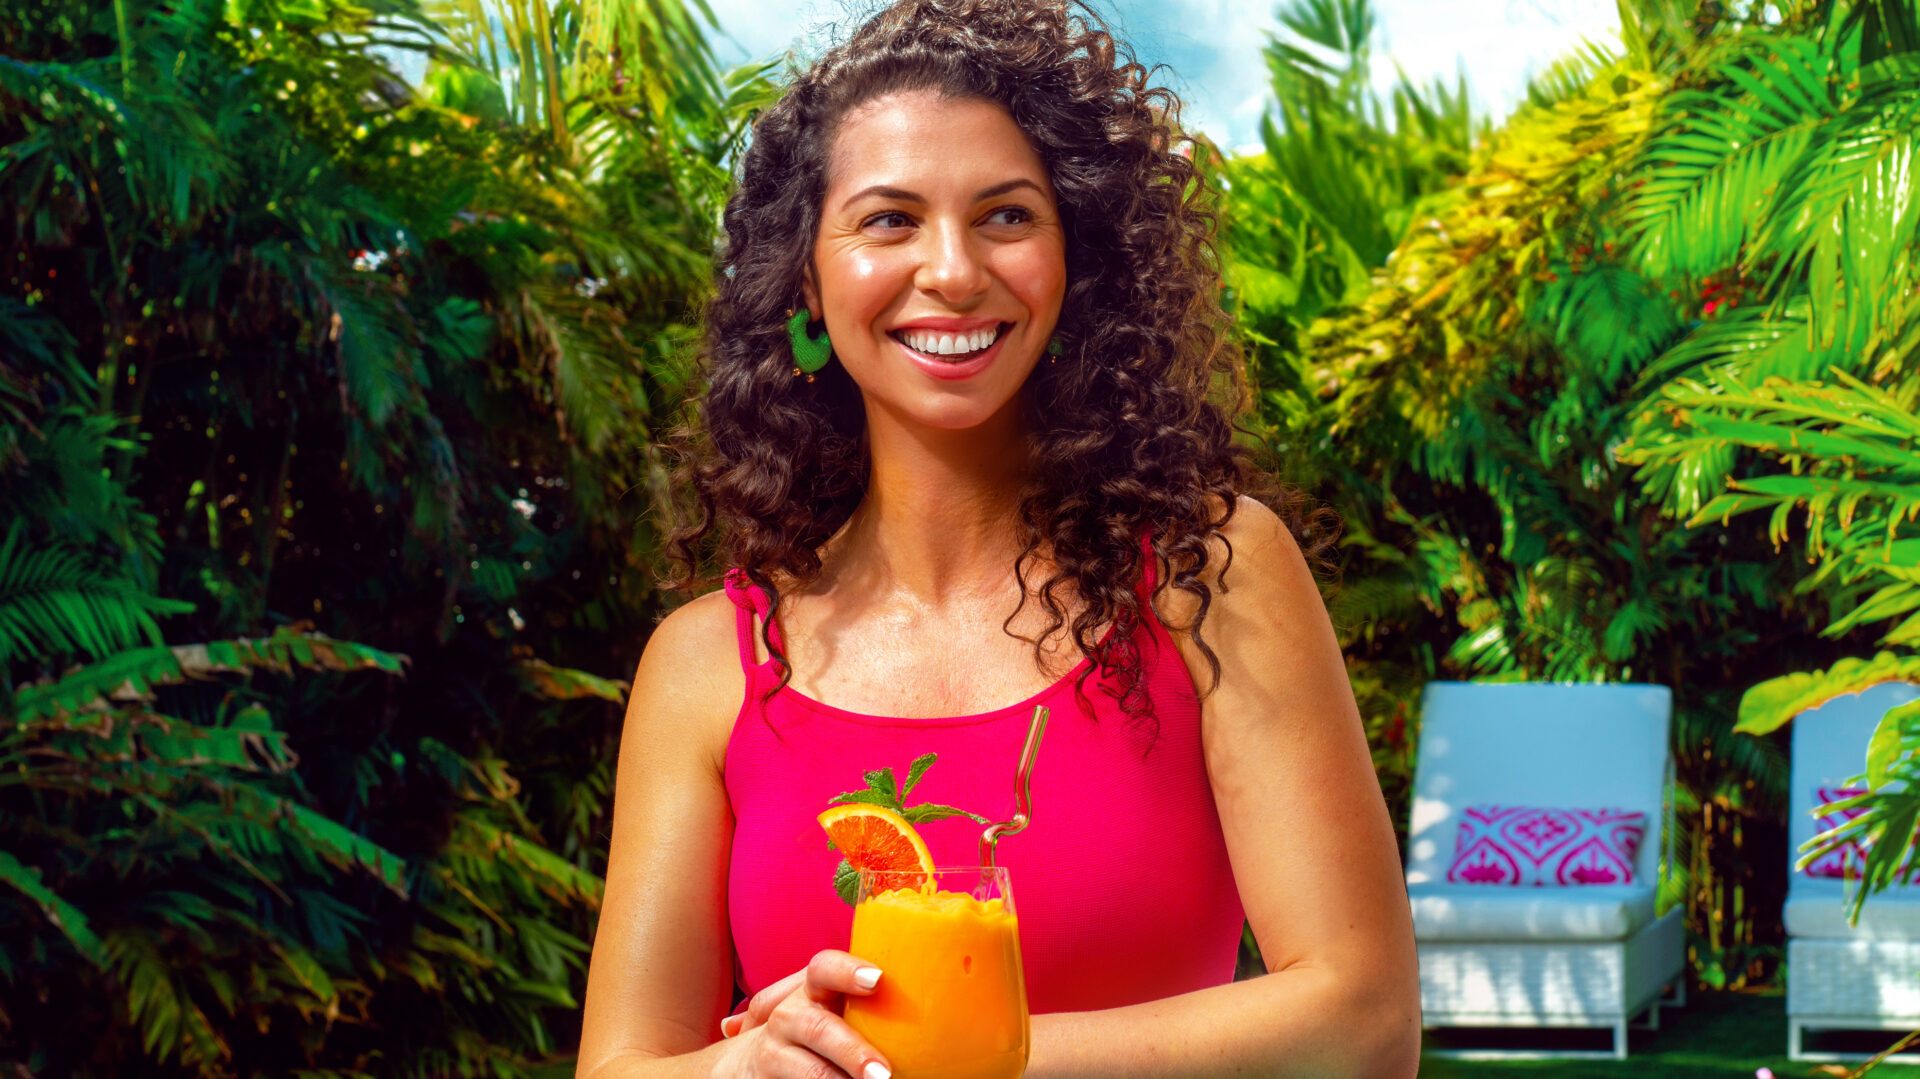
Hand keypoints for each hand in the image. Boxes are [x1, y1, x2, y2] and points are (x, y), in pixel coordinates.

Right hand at [711, 950, 890, 1078]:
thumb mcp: (832, 1010)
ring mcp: (774, 1052)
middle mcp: (790, 1016)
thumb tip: (944, 1016)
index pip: (824, 967)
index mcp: (813, 989)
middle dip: (852, 1050)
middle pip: (817, 1026)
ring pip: (808, 1069)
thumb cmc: (816, 1032)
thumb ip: (868, 1007)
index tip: (878, 980)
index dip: (848, 971)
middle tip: (884, 1073)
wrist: (752, 1063)